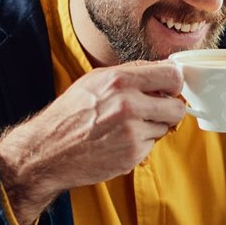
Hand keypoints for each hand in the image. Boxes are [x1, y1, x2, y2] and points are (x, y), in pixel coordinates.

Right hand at [0, 61, 185, 223]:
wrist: (48, 151)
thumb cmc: (70, 115)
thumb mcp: (95, 81)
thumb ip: (130, 73)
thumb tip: (162, 69)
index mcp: (119, 80)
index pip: (172, 75)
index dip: (175, 83)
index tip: (170, 88)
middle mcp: (128, 104)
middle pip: (177, 107)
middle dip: (169, 110)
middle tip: (154, 111)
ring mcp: (132, 131)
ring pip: (165, 127)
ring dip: (152, 128)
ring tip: (126, 127)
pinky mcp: (132, 154)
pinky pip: (152, 145)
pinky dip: (140, 145)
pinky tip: (119, 142)